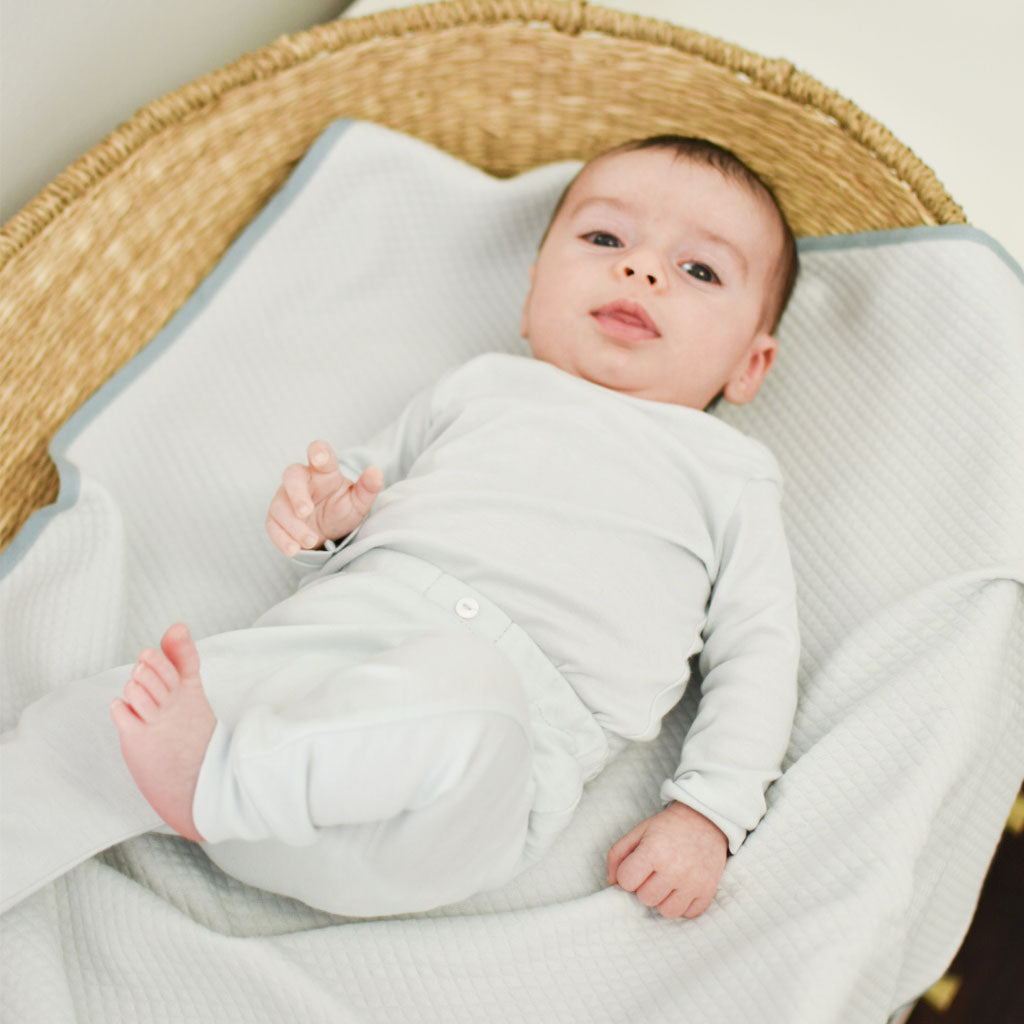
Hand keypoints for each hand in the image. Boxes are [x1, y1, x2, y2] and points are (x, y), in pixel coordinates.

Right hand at [265, 440, 382, 555]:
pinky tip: (294, 550)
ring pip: (281, 506)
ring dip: (293, 525)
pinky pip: (273, 526)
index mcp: (323, 471)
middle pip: (292, 476)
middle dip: (297, 493)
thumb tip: (376, 472)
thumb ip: (368, 488)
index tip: (319, 458)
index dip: (318, 452)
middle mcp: (301, 480)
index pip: (319, 453)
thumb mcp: (359, 501)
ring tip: (311, 541)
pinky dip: (282, 539)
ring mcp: (285, 498)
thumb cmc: (342, 509)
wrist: (329, 532)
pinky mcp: (276, 519)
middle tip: (306, 511)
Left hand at [606, 801, 727, 918]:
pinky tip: (683, 887)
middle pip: (645, 899)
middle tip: (655, 872)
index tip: (638, 866)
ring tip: (668, 882)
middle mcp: (674, 870)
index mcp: (653, 851)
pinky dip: (684, 904)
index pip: (626, 881)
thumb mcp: (638, 832)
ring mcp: (693, 883)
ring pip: (666, 912)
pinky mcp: (707, 892)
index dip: (628, 874)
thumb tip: (611, 883)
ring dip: (664, 899)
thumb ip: (617, 854)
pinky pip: (688, 914)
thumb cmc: (668, 827)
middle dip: (645, 887)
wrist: (706, 820)